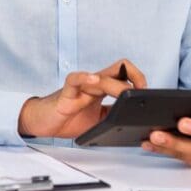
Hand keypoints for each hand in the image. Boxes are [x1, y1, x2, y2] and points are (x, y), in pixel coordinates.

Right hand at [17, 59, 145, 138]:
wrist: (43, 122)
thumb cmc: (69, 118)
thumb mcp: (100, 120)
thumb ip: (115, 114)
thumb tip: (136, 118)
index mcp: (102, 88)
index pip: (125, 74)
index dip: (139, 79)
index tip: (147, 95)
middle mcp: (93, 83)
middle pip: (119, 68)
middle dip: (136, 77)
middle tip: (143, 92)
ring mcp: (80, 87)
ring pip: (101, 76)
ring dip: (116, 86)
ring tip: (125, 94)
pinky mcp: (66, 93)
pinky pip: (75, 80)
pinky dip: (85, 78)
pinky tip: (93, 80)